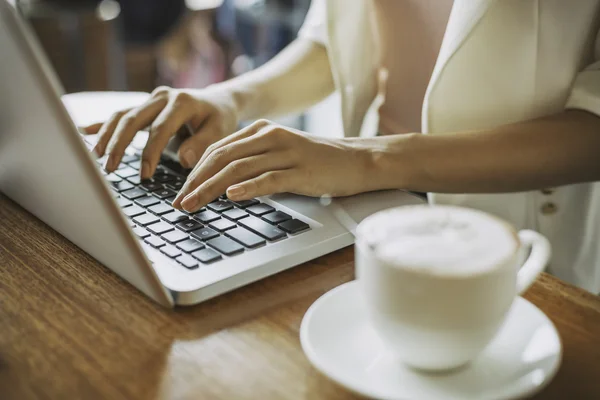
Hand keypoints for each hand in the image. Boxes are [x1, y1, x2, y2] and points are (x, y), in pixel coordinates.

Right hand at [83, 86, 238, 178]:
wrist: (218, 101)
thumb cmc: (219, 119)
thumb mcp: (219, 131)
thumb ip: (202, 145)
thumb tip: (183, 160)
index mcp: (182, 102)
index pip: (160, 129)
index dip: (150, 152)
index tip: (144, 175)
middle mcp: (162, 97)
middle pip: (133, 119)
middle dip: (119, 145)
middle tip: (110, 168)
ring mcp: (150, 99)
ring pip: (122, 116)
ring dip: (107, 136)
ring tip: (96, 157)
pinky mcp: (144, 105)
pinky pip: (120, 114)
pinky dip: (102, 124)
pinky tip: (83, 131)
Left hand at [172, 119, 377, 211]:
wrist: (357, 160)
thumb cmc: (317, 162)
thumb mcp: (280, 155)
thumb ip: (253, 163)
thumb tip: (222, 185)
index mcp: (261, 130)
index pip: (218, 149)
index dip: (195, 171)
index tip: (181, 191)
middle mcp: (270, 136)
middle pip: (222, 157)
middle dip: (196, 181)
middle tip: (179, 202)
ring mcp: (286, 153)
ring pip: (238, 169)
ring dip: (211, 188)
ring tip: (194, 204)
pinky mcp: (301, 171)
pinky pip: (269, 179)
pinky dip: (248, 188)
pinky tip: (232, 198)